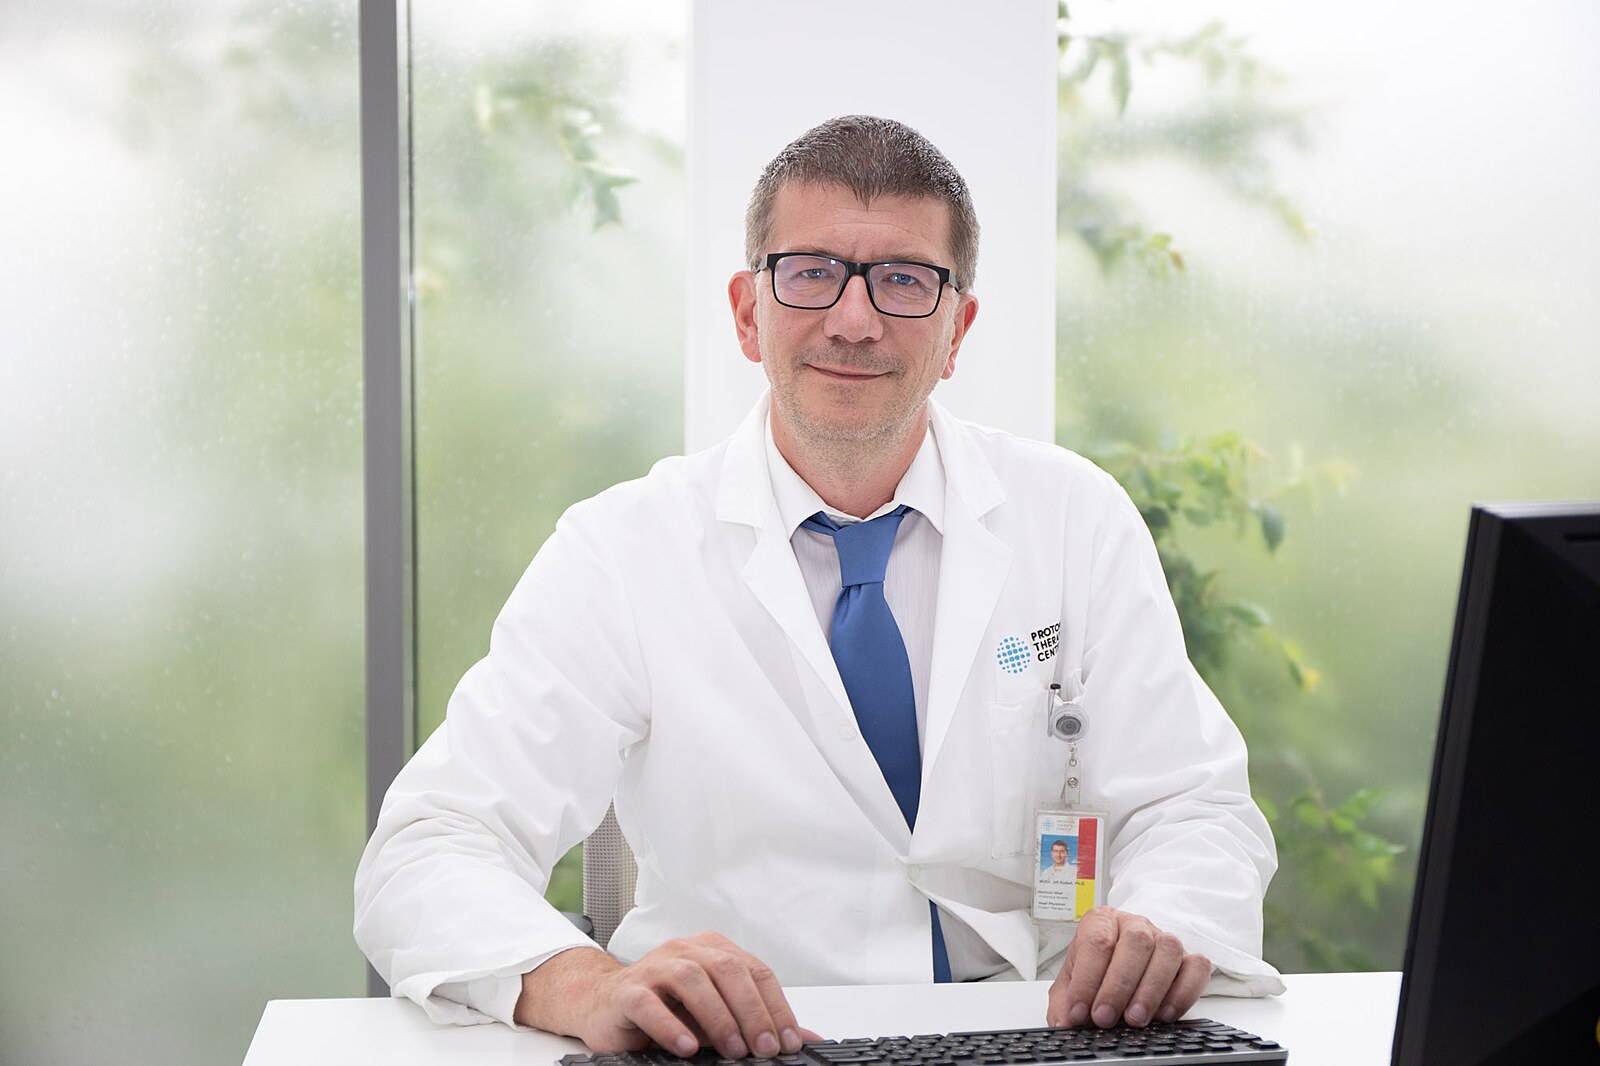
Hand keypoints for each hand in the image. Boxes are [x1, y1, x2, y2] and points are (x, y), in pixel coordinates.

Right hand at [515, 933, 818, 1057]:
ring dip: (717, 1016)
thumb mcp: (716, 1015)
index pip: (755, 971)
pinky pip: (649, 1003)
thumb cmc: (664, 1006)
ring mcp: (655, 967)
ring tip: (733, 1050)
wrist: (603, 1004)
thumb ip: (755, 1023)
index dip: (775, 1006)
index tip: (787, 1041)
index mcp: (712, 951)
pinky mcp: (627, 991)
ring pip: (691, 979)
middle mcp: (686, 951)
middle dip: (751, 1012)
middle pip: (728, 970)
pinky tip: (686, 1046)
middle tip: (764, 1048)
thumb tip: (802, 1039)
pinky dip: (670, 1025)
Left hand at [1045, 907, 1209, 1028]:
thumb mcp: (1071, 987)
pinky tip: (1165, 1014)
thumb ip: (1064, 1003)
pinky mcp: (1189, 959)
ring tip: (1135, 1019)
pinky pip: (1196, 968)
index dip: (1087, 979)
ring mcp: (1164, 938)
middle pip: (1135, 942)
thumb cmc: (1094, 974)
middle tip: (1105, 1017)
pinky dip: (1183, 992)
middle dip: (1118, 985)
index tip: (1079, 1011)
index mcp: (1101, 921)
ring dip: (1151, 988)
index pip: (1097, 941)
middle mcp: (1135, 924)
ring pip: (1168, 950)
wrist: (1116, 969)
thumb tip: (1064, 1022)